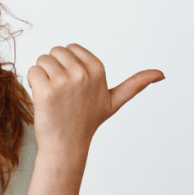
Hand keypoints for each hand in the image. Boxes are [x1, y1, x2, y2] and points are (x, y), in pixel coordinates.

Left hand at [26, 44, 164, 156]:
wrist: (66, 145)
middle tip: (62, 93)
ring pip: (42, 60)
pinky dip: (33, 84)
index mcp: (98, 69)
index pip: (70, 48)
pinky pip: (32, 71)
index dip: (67, 66)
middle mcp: (83, 73)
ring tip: (53, 97)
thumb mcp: (114, 101)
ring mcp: (65, 81)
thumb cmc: (87, 122)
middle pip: (54, 51)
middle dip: (53, 69)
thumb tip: (161, 74)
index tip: (74, 87)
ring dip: (42, 77)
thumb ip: (136, 84)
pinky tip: (43, 100)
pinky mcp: (46, 90)